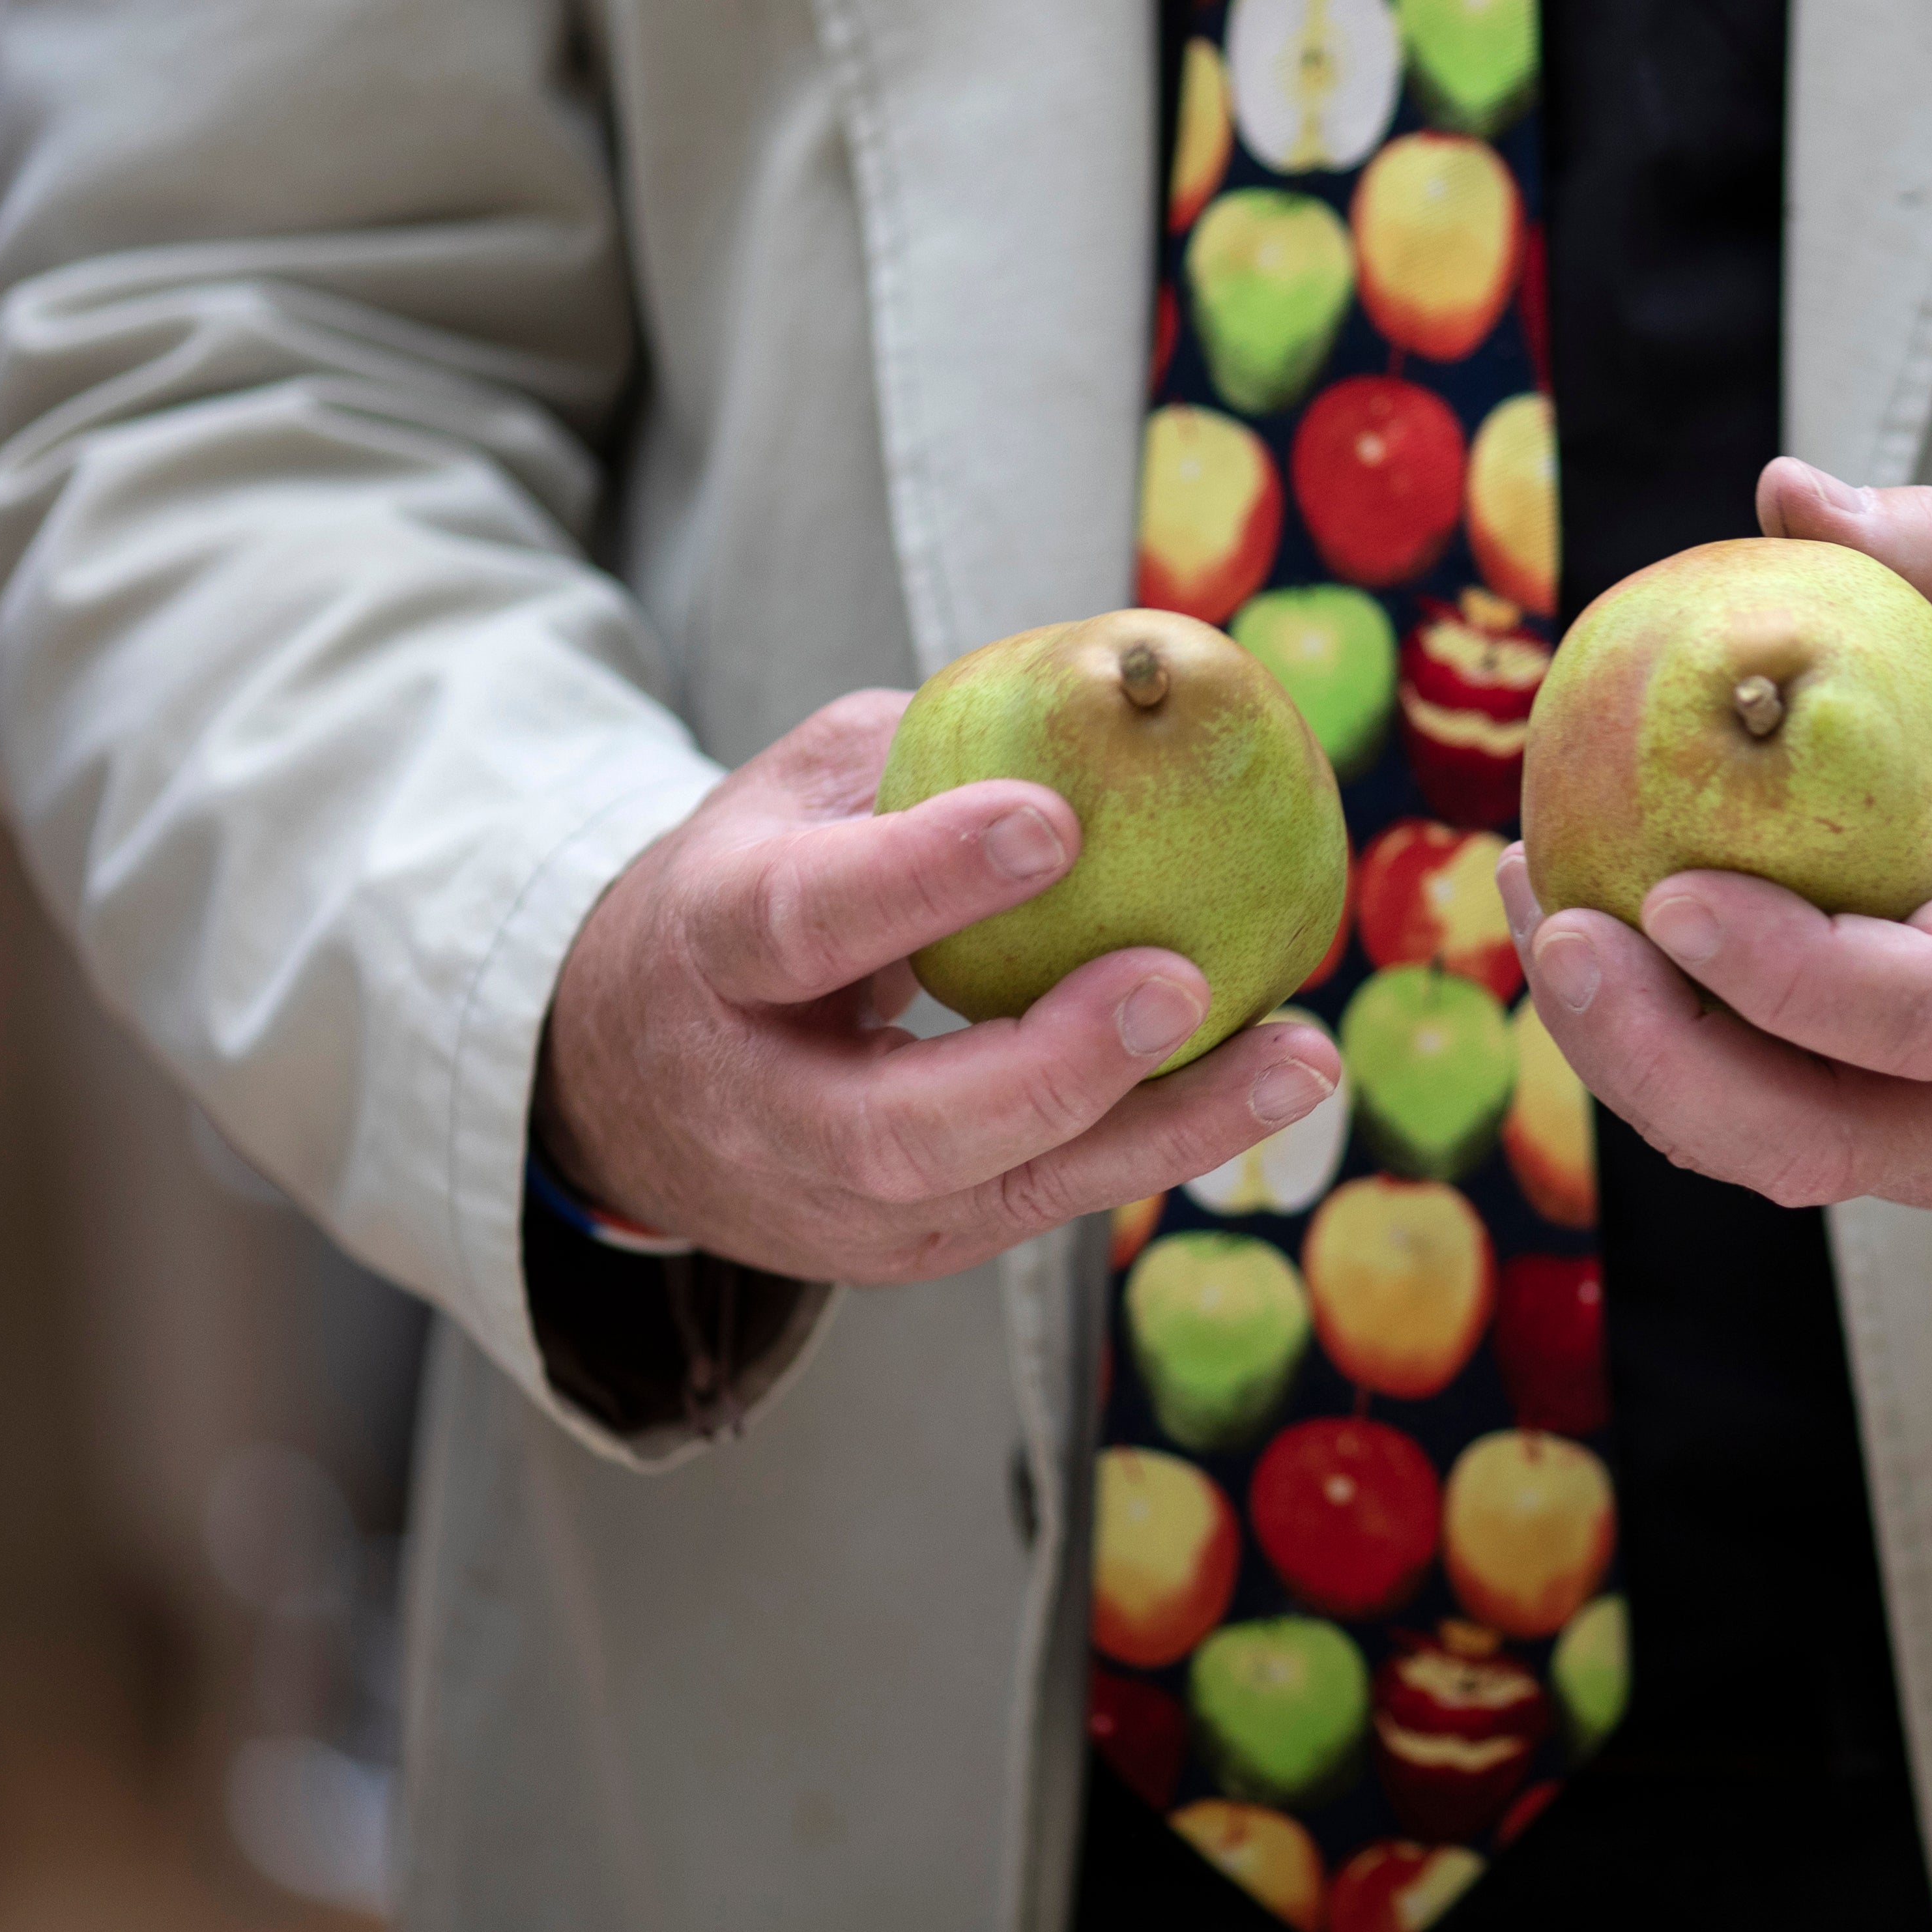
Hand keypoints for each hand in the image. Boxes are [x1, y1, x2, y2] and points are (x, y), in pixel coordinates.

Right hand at [539, 690, 1338, 1281]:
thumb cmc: (752, 893)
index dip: (923, 876)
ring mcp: (838, 1199)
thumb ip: (926, 751)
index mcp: (714, 949)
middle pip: (900, 1123)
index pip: (803, 919)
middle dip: (1052, 1062)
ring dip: (1167, 1130)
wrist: (631, 1079)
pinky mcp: (914, 1247)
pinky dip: (1168, 1143)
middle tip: (1180, 981)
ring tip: (1300, 1059)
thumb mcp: (794, 797)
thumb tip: (1107, 684)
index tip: (1054, 821)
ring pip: (1005, 1190)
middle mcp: (764, 1104)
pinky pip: (1054, 1200)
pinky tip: (1272, 1085)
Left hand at [1496, 462, 1931, 1211]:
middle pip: (1811, 1137)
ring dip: (1619, 1049)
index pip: (1930, 1014)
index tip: (1673, 893)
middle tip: (1559, 932)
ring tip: (1535, 899)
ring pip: (1748, 1150)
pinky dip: (1636, 1046)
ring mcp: (1925, 1152)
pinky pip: (1730, 1126)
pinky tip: (1566, 923)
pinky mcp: (1861, 1151)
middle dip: (1658, 1055)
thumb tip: (1789, 493)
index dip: (1792, 975)